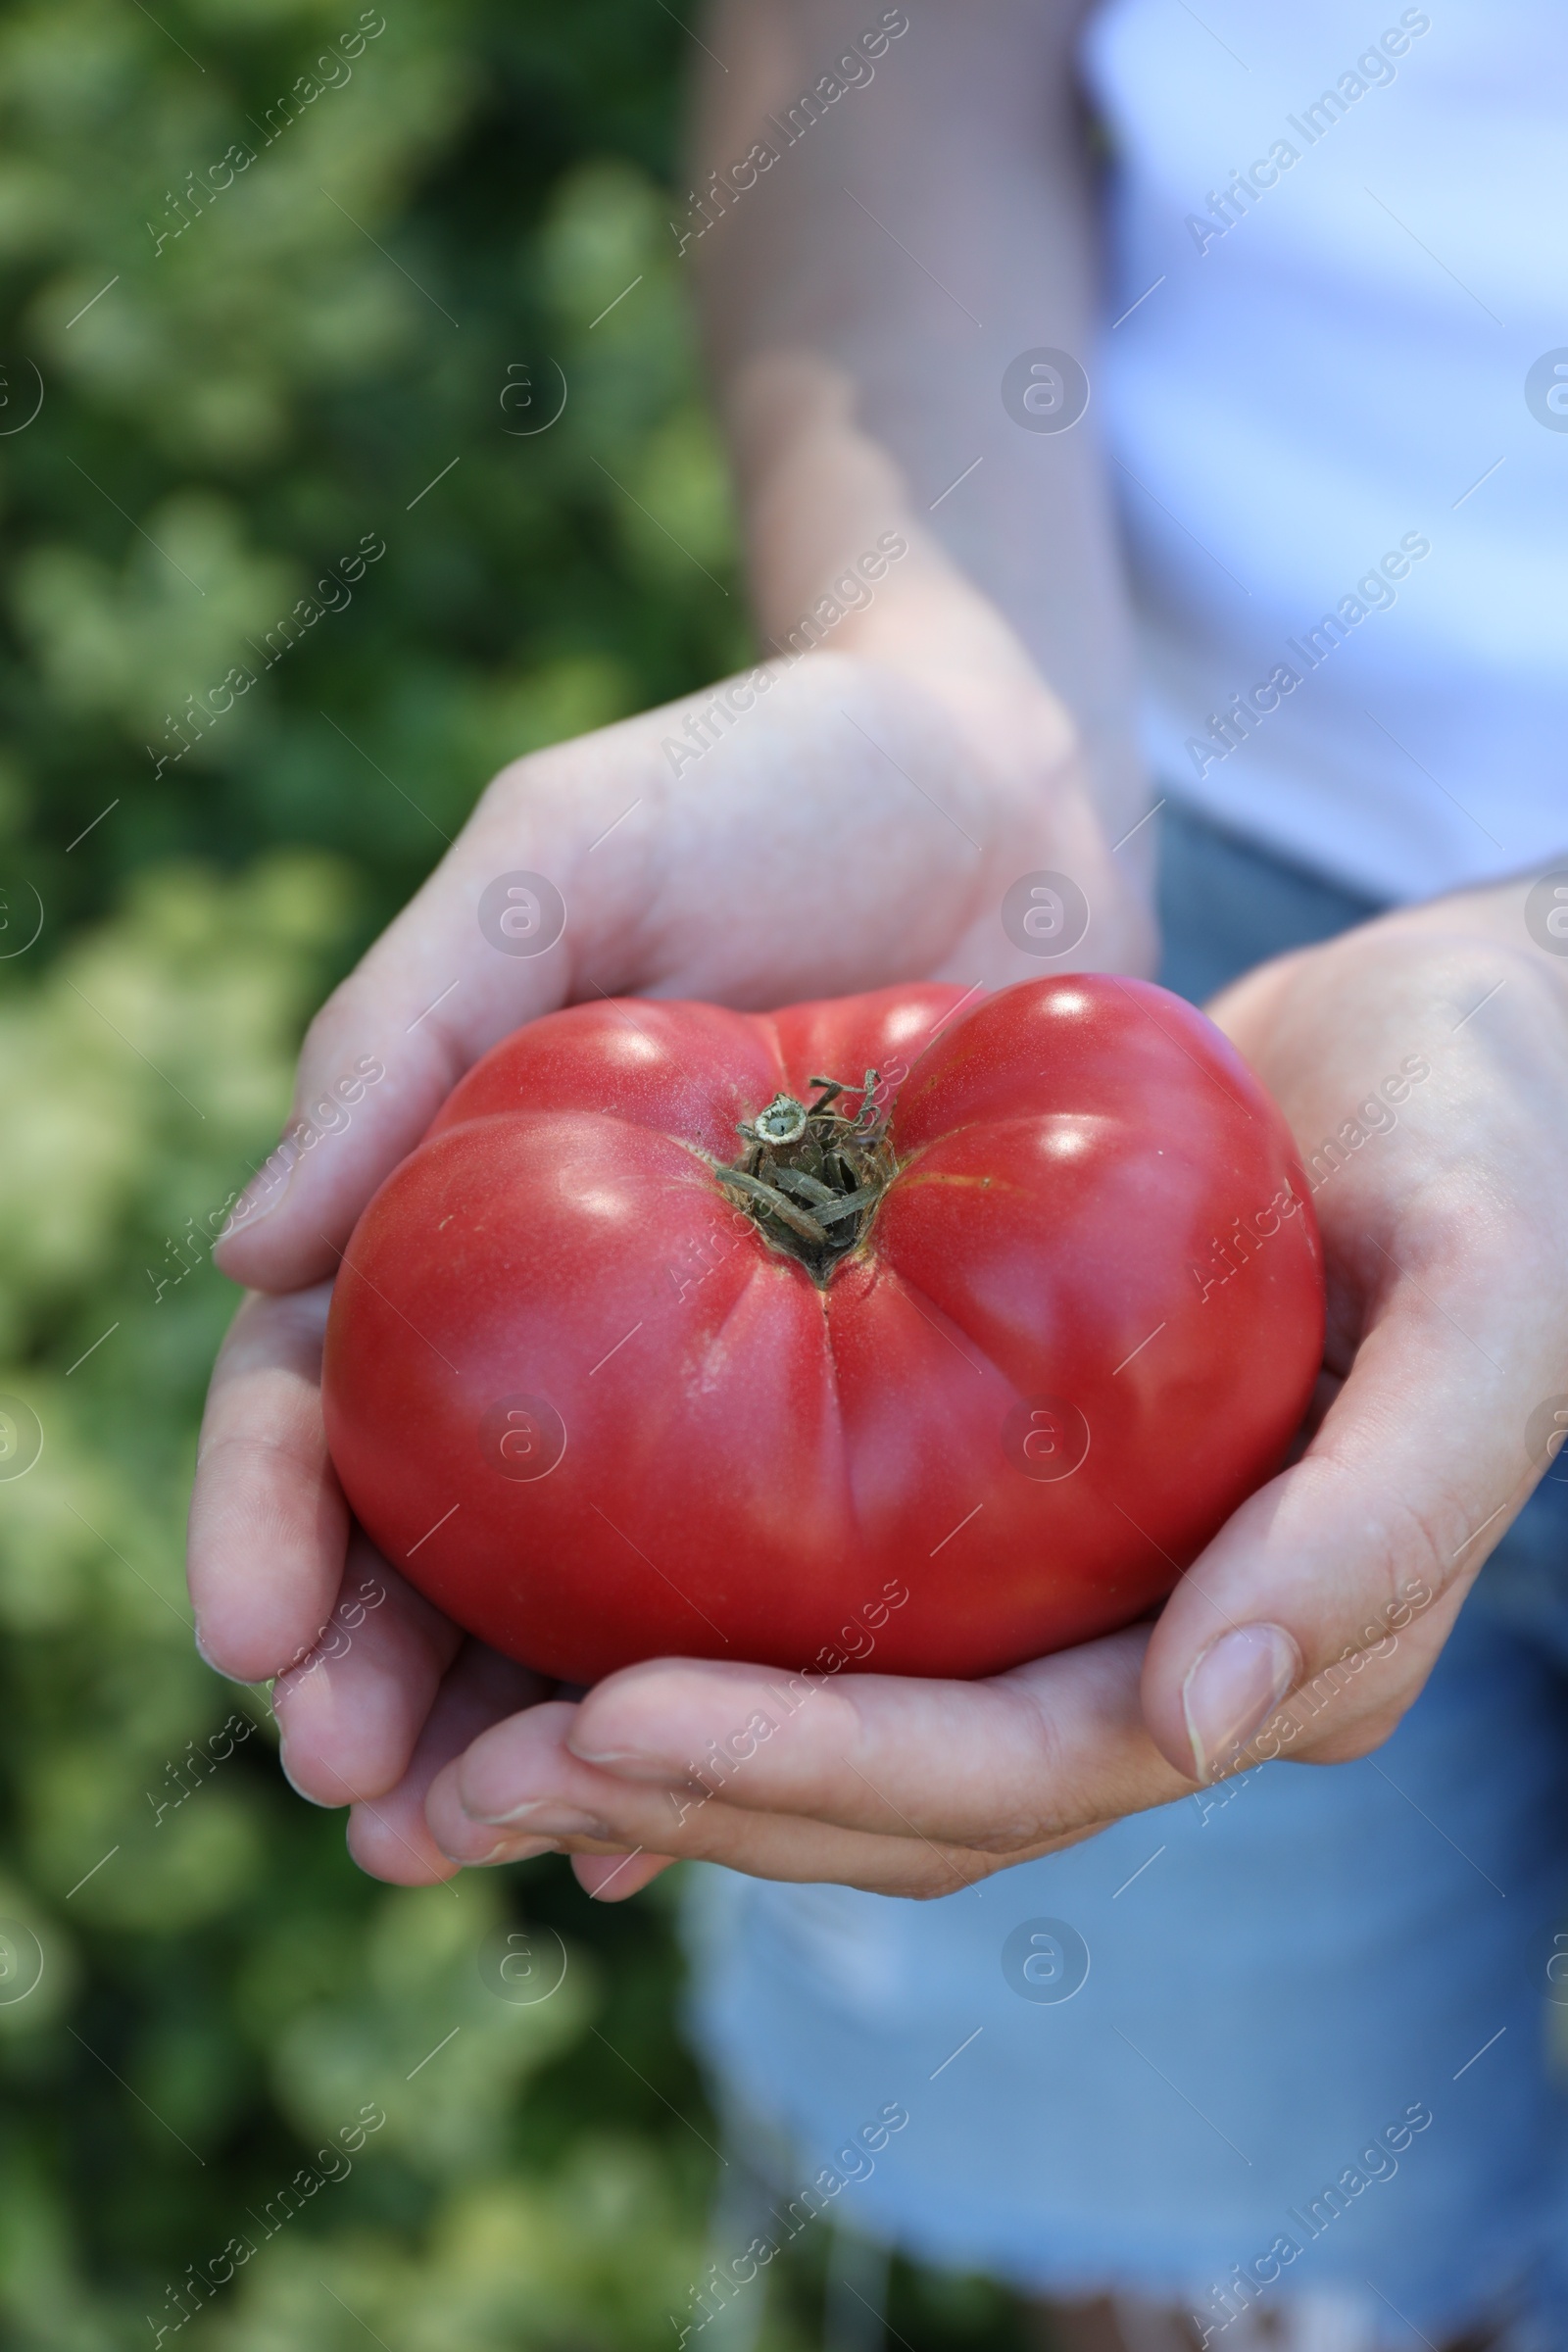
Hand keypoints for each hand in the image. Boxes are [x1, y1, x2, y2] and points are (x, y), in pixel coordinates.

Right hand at [188, 638, 1150, 1886]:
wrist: (1011, 782)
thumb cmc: (773, 780)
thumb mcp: (565, 855)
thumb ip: (407, 1023)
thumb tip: (250, 1252)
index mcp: (462, 1206)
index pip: (323, 1387)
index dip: (271, 1516)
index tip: (252, 1642)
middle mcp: (576, 1318)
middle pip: (440, 1533)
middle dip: (378, 1677)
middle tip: (362, 1803)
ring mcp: (722, 1373)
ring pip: (588, 1592)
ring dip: (523, 1733)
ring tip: (491, 1851)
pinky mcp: (875, 1398)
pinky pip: (784, 1575)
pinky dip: (726, 1695)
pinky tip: (695, 1811)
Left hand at [406, 911, 1567, 1895]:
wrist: (1474, 1037)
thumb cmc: (1503, 1139)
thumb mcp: (1481, 1292)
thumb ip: (1378, 1518)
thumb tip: (1194, 1723)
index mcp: (1273, 1652)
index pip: (1018, 1771)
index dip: (813, 1770)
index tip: (602, 1723)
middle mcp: (1162, 1656)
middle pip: (899, 1793)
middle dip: (685, 1800)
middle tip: (456, 1784)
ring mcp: (1081, 1587)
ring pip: (846, 1722)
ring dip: (656, 1750)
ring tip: (450, 1743)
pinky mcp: (1012, 1499)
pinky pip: (837, 1590)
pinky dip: (694, 1613)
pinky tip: (541, 1602)